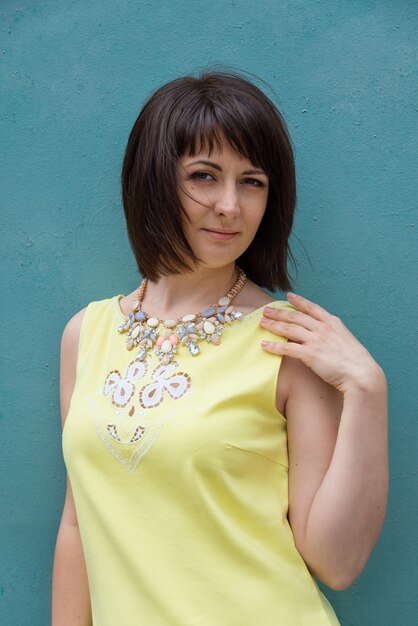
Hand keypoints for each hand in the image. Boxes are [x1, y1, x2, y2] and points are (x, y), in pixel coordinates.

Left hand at [260, 293, 384, 395]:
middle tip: (266, 310)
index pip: (312, 308)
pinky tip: (264, 345)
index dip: (299, 301)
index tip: (288, 296)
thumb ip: (335, 336)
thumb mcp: (347, 341)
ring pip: (288, 329)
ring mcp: (315, 340)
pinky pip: (287, 349)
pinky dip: (274, 346)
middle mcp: (323, 328)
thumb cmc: (357, 362)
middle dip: (279, 312)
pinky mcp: (309, 354)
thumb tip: (328, 338)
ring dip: (273, 325)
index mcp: (333, 323)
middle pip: (295, 317)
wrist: (362, 375)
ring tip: (262, 323)